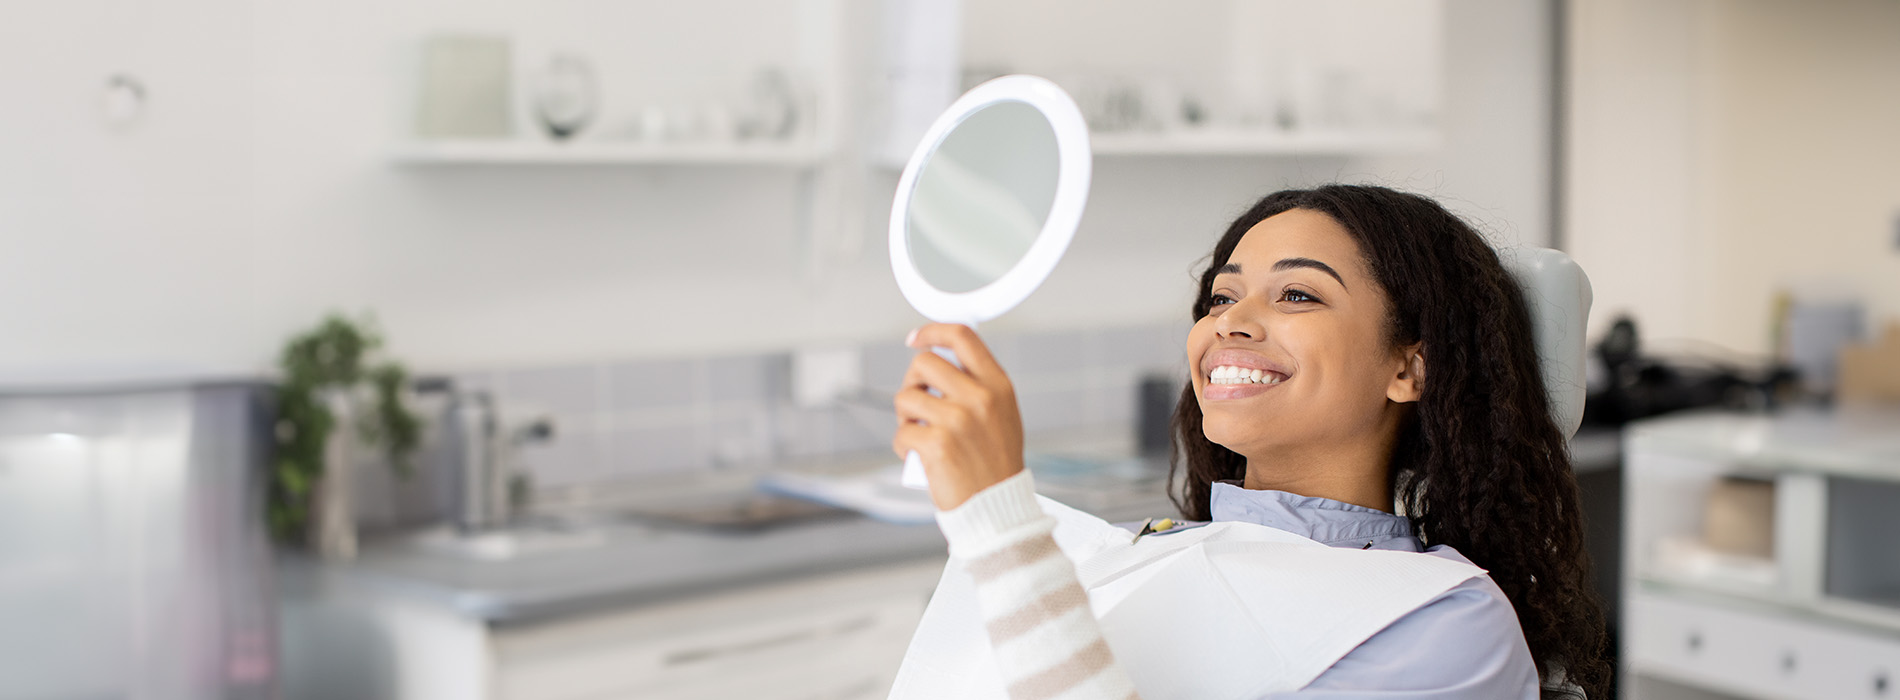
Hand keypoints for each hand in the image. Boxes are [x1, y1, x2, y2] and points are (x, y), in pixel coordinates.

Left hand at [891, 323, 1024, 510]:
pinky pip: (902, 431)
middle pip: (924, 362)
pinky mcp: (937, 444)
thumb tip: (940, 361)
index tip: (917, 338)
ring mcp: (958, 420)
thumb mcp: (1002, 415)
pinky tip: (918, 456)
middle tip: (916, 403)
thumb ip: (978, 386)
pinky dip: (904, 445)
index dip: (934, 331)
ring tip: (920, 434)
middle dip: (912, 380)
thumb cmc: (995, 464)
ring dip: (905, 416)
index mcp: (998, 386)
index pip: (963, 338)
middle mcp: (980, 398)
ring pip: (906, 397)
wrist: (997, 508)